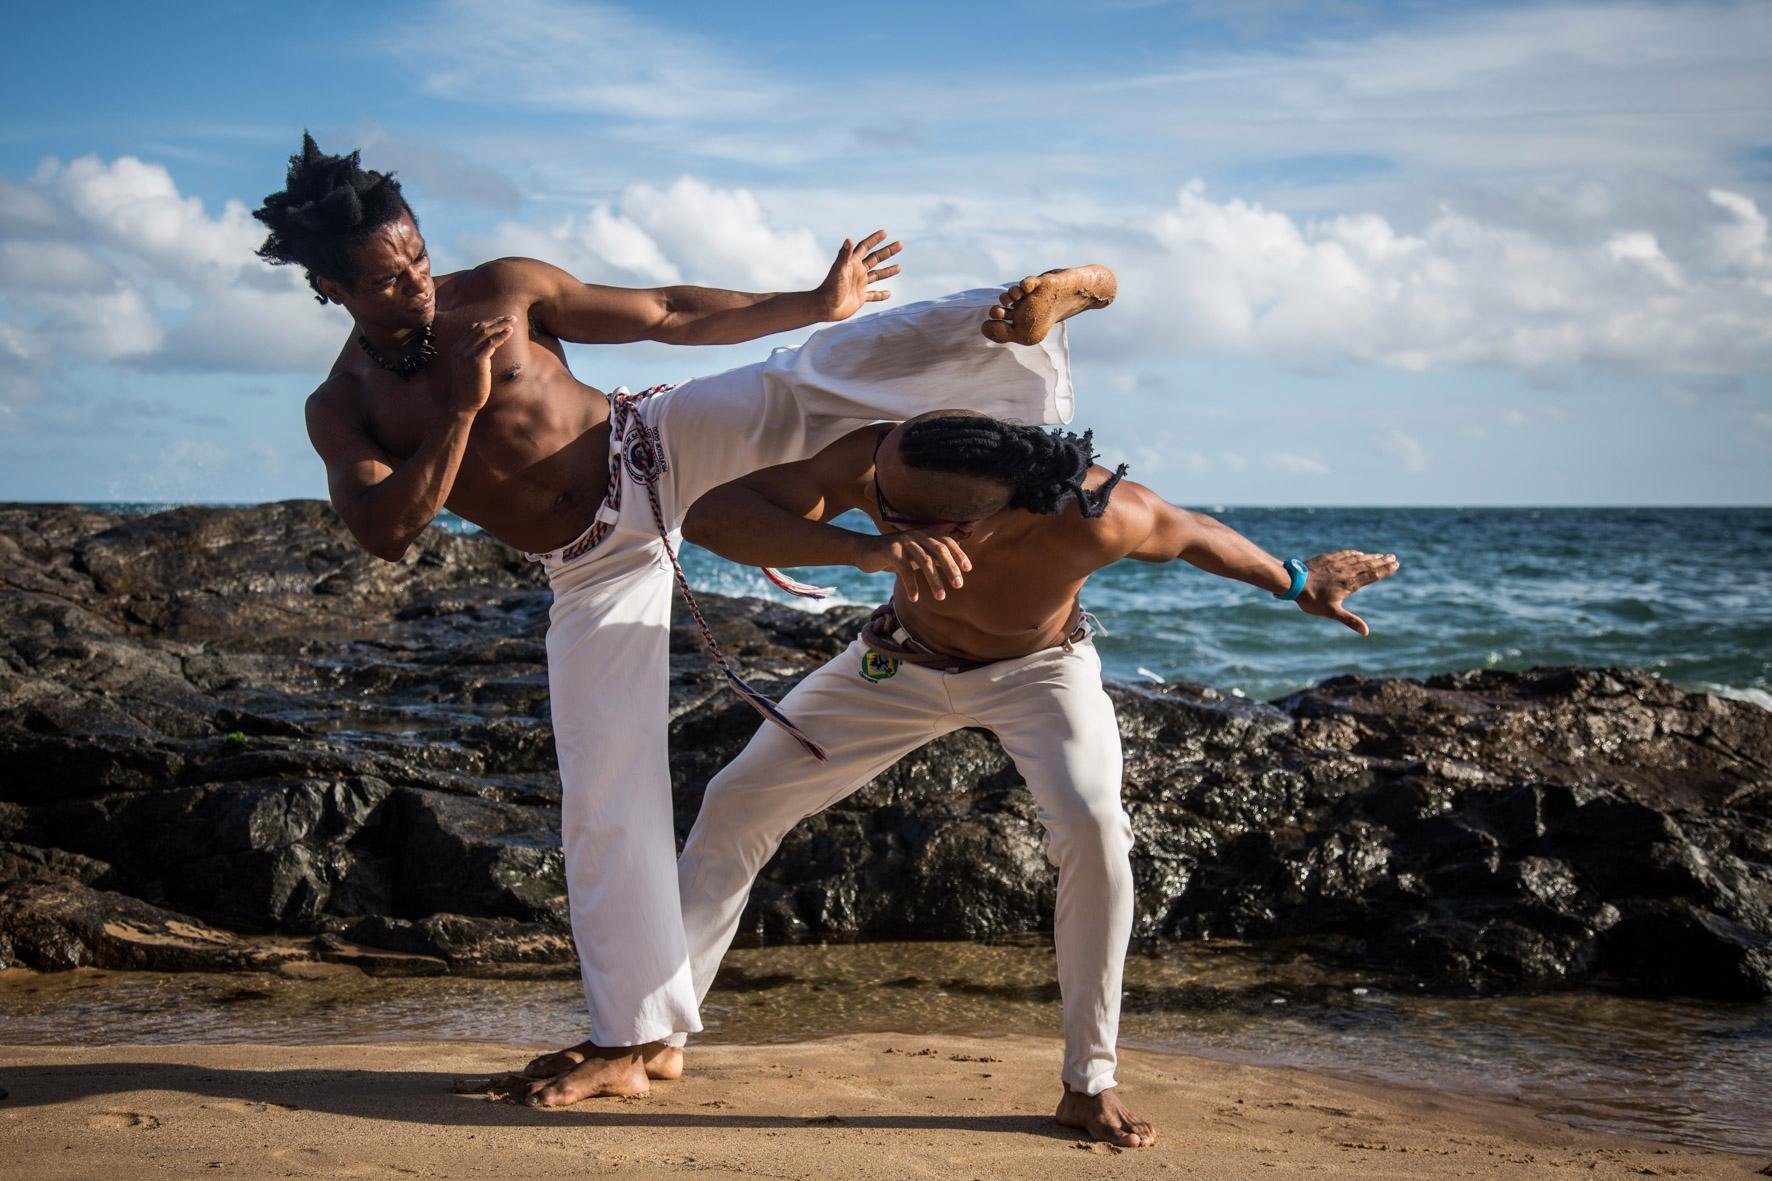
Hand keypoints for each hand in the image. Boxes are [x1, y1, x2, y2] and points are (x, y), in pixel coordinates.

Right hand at [445, 315, 516, 412]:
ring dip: (501, 325)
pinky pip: (491, 344)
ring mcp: (466, 354)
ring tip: (513, 321)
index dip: (489, 323)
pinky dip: (501, 336)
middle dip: (497, 321)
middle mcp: (460, 348)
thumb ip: (477, 355)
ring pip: (486, 333)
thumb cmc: (469, 388)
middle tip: (511, 317)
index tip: (502, 320)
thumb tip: (491, 345)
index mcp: (457, 348)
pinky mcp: (475, 361)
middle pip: (480, 328)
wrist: (463, 403)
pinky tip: (510, 332)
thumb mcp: (470, 367)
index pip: (474, 329)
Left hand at [816, 230, 900, 320]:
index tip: (885, 232)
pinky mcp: (860, 298)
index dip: (874, 239)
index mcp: (853, 263)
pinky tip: (889, 294)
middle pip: (875, 259)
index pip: (865, 247)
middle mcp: (857, 272)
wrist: (825, 307)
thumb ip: (844, 255)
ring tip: (899, 267)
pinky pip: (873, 295)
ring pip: (877, 276)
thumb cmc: (830, 288)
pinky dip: (881, 295)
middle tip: (900, 244)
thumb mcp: (839, 270)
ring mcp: (859, 285)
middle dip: (888, 251)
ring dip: (888, 271)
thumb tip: (849, 239)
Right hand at [855, 526, 971, 602]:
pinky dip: (911, 585)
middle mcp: (916, 535)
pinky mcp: (890, 551)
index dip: (958, 554)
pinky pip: (905, 570)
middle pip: (939, 550)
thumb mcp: (914, 555)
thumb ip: (931, 558)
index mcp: (924, 535)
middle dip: (951, 568)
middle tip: (959, 585)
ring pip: (924, 561)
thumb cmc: (894, 556)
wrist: (865, 551)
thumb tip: (952, 568)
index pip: (946, 542)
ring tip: (941, 597)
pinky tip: (914, 599)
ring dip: (935, 581)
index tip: (968, 569)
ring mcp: (903, 542)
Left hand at [1296, 550, 1399, 635]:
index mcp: (1349, 584)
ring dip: (1370, 556)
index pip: (1372, 575)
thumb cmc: (1312, 600)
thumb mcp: (1332, 613)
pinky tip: (1357, 553)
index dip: (1384, 570)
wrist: (1293, 582)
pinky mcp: (1327, 559)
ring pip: (1357, 558)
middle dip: (1381, 561)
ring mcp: (1336, 563)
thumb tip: (1366, 632)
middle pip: (1367, 565)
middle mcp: (1346, 571)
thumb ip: (1350, 621)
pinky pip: (1344, 554)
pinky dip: (1354, 553)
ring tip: (1380, 555)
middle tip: (1393, 557)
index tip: (1395, 565)